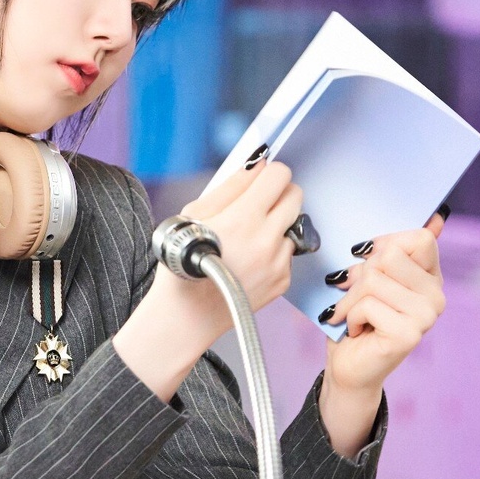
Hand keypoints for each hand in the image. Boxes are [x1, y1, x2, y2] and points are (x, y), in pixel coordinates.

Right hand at [159, 161, 304, 341]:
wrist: (186, 312)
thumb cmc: (183, 260)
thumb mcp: (195, 213)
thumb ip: (231, 186)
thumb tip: (257, 165)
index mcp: (244, 218)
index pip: (279, 175)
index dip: (270, 172)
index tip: (260, 179)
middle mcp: (267, 240)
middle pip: (296, 195)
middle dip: (279, 193)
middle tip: (259, 202)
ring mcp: (278, 262)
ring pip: (294, 224)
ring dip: (277, 224)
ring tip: (248, 237)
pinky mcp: (283, 281)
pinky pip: (289, 252)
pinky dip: (274, 250)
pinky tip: (249, 260)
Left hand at [316, 213, 447, 455]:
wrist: (348, 366)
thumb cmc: (357, 317)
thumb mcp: (371, 276)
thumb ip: (395, 248)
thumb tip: (437, 217)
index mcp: (431, 276)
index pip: (419, 237)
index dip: (384, 244)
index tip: (367, 261)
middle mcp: (436, 296)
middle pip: (390, 256)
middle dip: (359, 274)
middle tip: (352, 293)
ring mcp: (426, 316)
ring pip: (374, 280)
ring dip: (349, 298)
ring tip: (351, 314)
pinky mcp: (409, 334)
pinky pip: (367, 304)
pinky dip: (350, 316)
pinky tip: (355, 330)